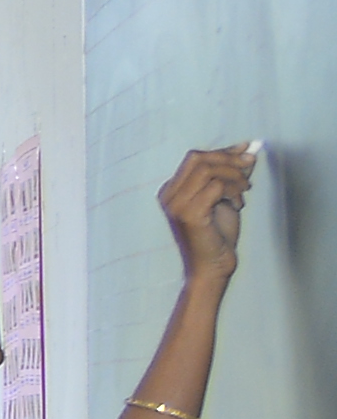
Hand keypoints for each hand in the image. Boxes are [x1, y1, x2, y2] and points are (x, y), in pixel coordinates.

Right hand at [166, 143, 257, 282]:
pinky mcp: (189, 214)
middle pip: (198, 158)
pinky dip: (233, 190)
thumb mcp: (225, 199)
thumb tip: (248, 152)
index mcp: (172, 191)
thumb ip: (232, 176)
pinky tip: (238, 203)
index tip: (246, 150)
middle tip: (250, 166)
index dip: (223, 151)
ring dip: (234, 176)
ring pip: (208, 170)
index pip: (195, 158)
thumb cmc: (216, 236)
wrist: (211, 268)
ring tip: (244, 191)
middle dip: (229, 159)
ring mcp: (176, 205)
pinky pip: (216, 187)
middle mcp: (169, 195)